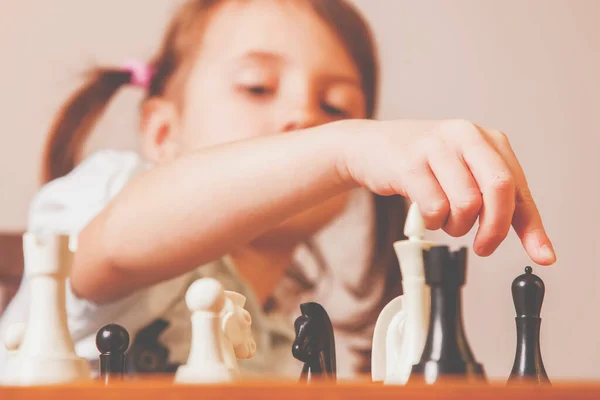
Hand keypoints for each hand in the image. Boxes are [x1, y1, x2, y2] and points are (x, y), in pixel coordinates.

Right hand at [338, 119, 555, 264]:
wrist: (369, 147)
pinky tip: (426, 214)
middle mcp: (466, 136)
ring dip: (456, 226)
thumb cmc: (420, 163)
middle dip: (494, 228)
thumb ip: (493, 198)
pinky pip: (435, 207)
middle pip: (499, 190)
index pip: (519, 187)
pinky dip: (433, 222)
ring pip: (466, 203)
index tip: (544, 255)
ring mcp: (436, 147)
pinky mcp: (410, 164)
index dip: (532, 226)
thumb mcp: (463, 170)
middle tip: (483, 246)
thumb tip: (535, 242)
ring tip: (444, 220)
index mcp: (487, 139)